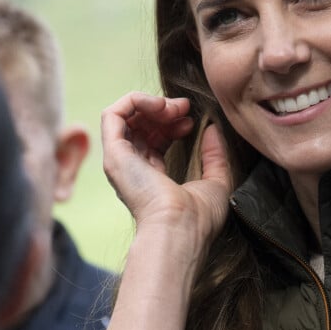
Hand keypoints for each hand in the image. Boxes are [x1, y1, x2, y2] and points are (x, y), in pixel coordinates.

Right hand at [101, 92, 231, 246]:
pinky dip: (136, 100)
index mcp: (151, 177)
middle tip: (185, 109)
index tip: (192, 122)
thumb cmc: (198, 217)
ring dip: (153, 103)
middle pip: (141, 125)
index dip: (172, 123)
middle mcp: (132, 168)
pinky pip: (114, 114)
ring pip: (127, 116)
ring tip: (175, 108)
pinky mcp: (114, 152)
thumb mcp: (216, 181)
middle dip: (165, 109)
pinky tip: (159, 104)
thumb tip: (212, 128)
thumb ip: (215, 154)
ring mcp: (121, 160)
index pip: (154, 139)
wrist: (181, 229)